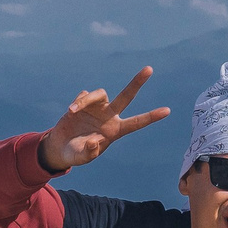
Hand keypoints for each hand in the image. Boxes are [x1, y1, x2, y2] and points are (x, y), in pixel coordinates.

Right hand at [38, 67, 169, 172]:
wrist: (60, 146)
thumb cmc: (75, 154)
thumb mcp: (82, 158)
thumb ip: (89, 153)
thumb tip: (95, 141)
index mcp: (115, 131)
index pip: (136, 123)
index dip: (151, 117)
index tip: (167, 111)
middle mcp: (109, 116)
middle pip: (127, 96)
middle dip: (137, 82)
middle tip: (150, 69)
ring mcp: (97, 108)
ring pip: (99, 93)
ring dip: (86, 100)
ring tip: (72, 111)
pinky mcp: (84, 102)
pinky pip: (84, 96)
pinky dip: (77, 102)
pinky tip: (71, 112)